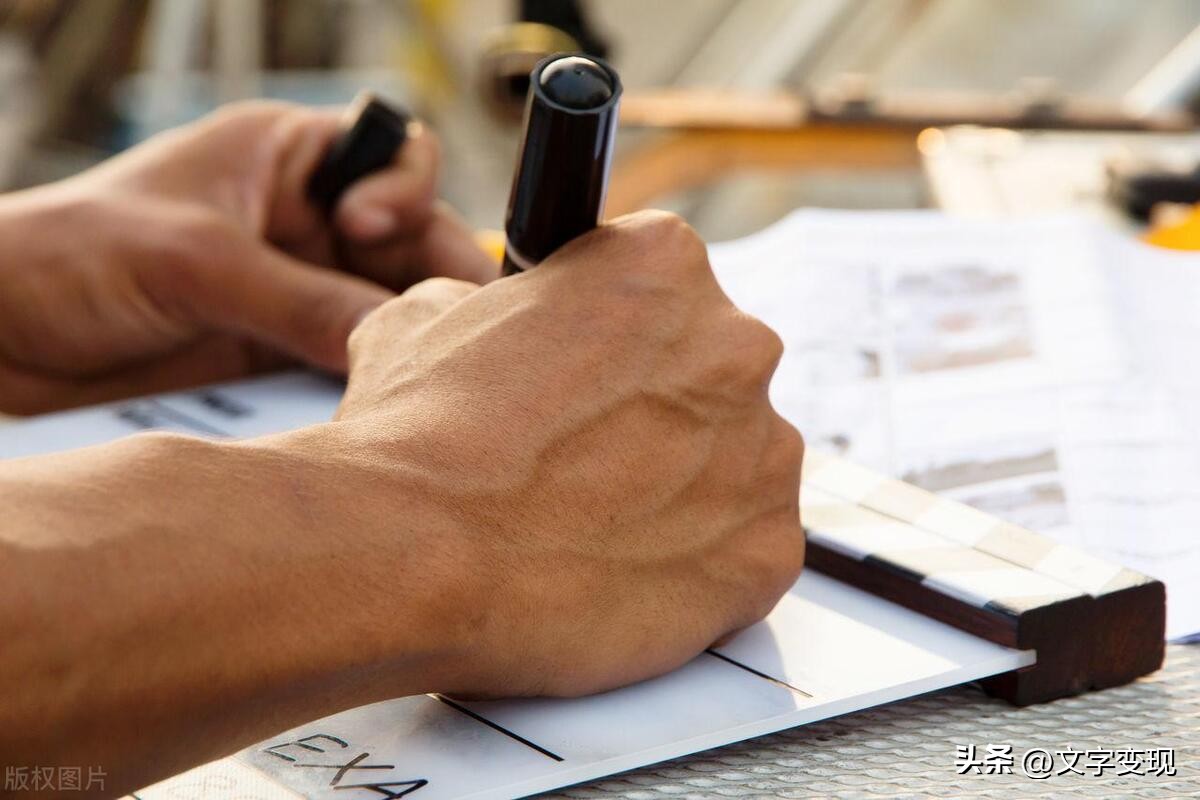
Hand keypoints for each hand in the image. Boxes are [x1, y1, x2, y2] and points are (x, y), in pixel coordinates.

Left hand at [0, 101, 494, 414]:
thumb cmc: (67, 255)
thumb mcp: (195, 260)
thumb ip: (302, 300)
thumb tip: (398, 339)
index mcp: (288, 160)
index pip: (394, 159)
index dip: (406, 193)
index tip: (368, 230)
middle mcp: (306, 223)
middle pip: (410, 246)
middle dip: (429, 283)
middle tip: (439, 330)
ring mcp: (298, 293)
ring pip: (390, 312)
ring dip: (405, 340)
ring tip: (414, 374)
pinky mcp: (282, 356)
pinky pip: (351, 366)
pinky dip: (370, 384)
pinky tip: (375, 402)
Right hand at [335, 210, 804, 697]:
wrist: (418, 556)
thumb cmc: (418, 438)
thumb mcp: (431, 315)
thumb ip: (500, 303)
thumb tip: (503, 322)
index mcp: (664, 263)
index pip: (663, 286)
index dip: (614, 339)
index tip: (587, 377)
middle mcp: (737, 344)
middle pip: (713, 374)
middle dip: (659, 411)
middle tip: (586, 459)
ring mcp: (766, 452)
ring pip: (737, 463)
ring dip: (685, 487)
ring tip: (596, 526)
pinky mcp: (767, 551)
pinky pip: (746, 549)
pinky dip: (700, 564)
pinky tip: (627, 572)